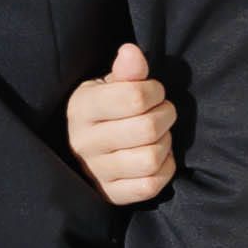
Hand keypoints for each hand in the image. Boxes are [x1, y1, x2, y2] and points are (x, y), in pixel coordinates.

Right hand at [65, 42, 177, 204]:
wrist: (87, 146)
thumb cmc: (106, 109)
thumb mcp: (110, 84)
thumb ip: (126, 70)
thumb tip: (131, 52)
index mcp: (81, 108)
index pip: (134, 97)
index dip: (155, 91)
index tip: (153, 92)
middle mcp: (83, 142)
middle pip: (147, 128)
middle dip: (165, 115)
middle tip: (161, 111)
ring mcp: (96, 172)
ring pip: (150, 159)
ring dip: (165, 143)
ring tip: (158, 135)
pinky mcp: (111, 194)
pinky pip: (150, 186)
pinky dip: (163, 169)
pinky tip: (158, 157)